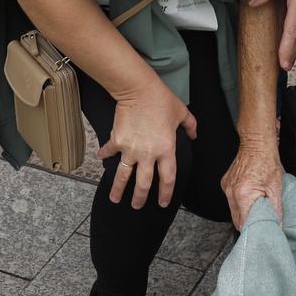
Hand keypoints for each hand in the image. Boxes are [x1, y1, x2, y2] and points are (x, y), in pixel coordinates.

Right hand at [99, 82, 195, 209]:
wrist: (139, 90)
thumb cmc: (162, 100)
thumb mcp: (182, 112)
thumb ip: (190, 126)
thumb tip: (195, 134)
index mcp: (166, 150)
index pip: (167, 179)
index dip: (165, 193)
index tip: (162, 203)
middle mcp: (148, 154)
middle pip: (143, 183)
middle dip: (139, 198)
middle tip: (136, 206)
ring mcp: (130, 149)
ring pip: (123, 176)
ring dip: (118, 189)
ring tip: (115, 199)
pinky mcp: (117, 141)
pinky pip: (109, 152)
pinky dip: (104, 155)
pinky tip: (100, 159)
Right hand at [221, 135, 284, 229]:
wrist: (257, 144)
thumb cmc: (267, 162)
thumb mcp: (276, 188)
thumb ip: (275, 210)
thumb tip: (277, 226)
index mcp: (243, 195)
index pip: (243, 223)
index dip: (251, 229)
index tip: (259, 231)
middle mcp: (231, 192)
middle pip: (236, 219)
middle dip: (247, 223)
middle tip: (259, 222)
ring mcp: (227, 187)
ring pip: (233, 209)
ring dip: (243, 212)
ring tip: (255, 208)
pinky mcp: (225, 183)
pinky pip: (231, 199)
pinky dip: (239, 202)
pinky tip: (249, 196)